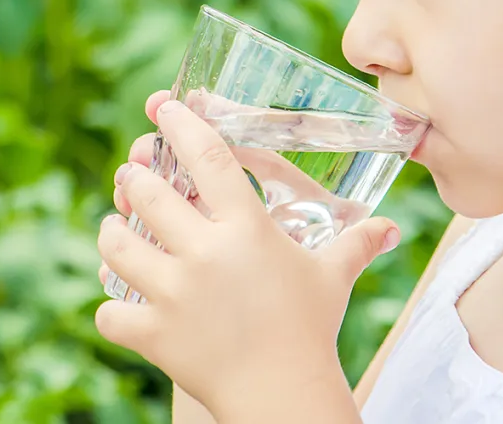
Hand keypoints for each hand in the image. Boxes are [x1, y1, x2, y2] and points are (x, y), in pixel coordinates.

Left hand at [96, 92, 399, 418]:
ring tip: (115, 227)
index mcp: (246, 228)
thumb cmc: (310, 328)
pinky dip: (111, 306)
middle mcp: (204, 252)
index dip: (182, 124)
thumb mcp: (332, 276)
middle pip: (147, 193)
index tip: (164, 107)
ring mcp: (173, 293)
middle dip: (134, 176)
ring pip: (117, 244)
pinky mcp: (154, 334)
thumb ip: (358, 243)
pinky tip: (121, 300)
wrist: (286, 396)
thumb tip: (392, 229)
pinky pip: (111, 312)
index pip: (206, 157)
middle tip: (134, 173)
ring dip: (111, 231)